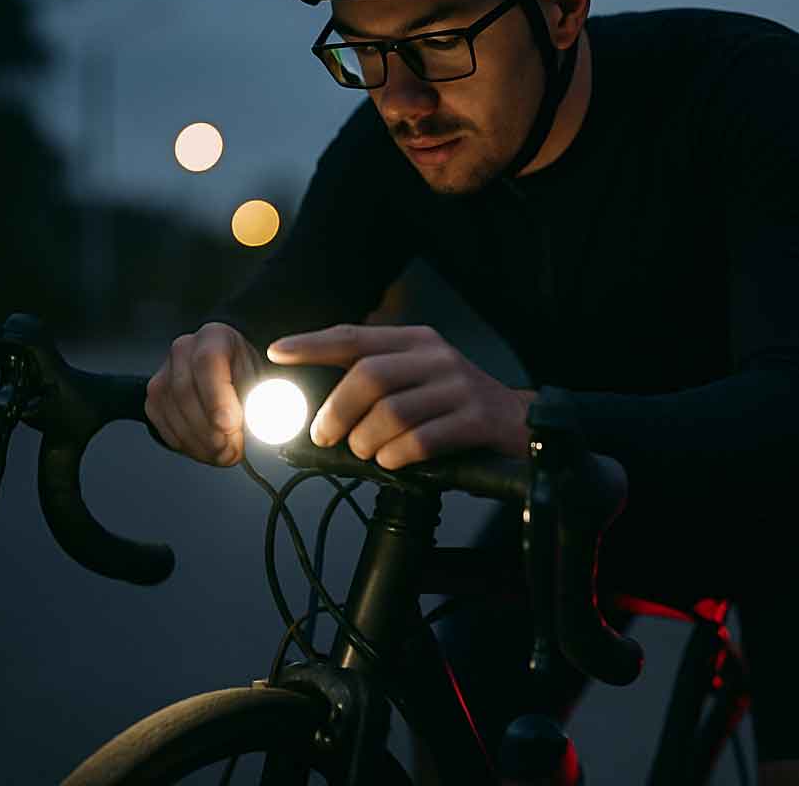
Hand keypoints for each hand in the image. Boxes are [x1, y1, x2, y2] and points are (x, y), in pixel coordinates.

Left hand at [266, 324, 537, 469]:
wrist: (521, 422)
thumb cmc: (457, 405)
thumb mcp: (421, 378)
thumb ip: (380, 381)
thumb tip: (320, 407)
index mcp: (416, 341)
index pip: (355, 337)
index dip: (313, 344)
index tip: (277, 352)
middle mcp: (437, 357)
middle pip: (369, 376)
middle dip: (337, 410)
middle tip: (323, 434)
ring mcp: (459, 387)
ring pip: (392, 412)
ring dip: (366, 440)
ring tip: (365, 452)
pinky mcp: (476, 420)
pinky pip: (422, 440)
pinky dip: (397, 455)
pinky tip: (393, 461)